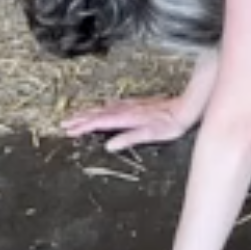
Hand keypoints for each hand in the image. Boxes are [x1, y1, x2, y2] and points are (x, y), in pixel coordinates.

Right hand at [61, 96, 193, 151]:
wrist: (186, 107)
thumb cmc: (171, 124)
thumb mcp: (151, 134)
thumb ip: (130, 138)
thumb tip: (110, 146)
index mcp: (126, 118)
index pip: (99, 122)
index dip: (83, 126)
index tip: (69, 130)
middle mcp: (127, 110)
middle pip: (99, 113)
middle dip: (81, 118)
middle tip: (64, 122)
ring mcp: (132, 105)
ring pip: (106, 108)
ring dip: (90, 111)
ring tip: (77, 115)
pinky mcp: (139, 104)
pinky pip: (116, 104)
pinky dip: (105, 106)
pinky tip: (104, 105)